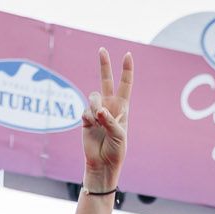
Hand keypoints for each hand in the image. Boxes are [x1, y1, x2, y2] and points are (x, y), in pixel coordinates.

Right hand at [82, 48, 132, 189]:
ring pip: (94, 97)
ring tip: (99, 118)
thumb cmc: (116, 150)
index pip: (125, 85)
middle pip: (106, 81)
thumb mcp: (119, 135)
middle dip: (104, 65)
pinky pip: (85, 110)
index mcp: (122, 108)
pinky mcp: (85, 119)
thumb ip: (110, 120)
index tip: (128, 54)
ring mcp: (96, 112)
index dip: (126, 70)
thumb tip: (98, 110)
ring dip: (96, 105)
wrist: (102, 164)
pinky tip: (91, 126)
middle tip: (102, 49)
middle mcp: (109, 106)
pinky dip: (89, 117)